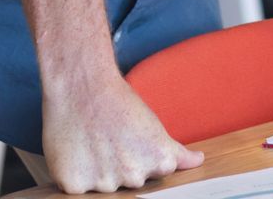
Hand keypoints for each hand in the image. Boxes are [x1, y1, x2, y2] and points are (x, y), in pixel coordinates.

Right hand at [41, 69, 203, 193]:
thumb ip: (176, 153)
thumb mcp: (155, 127)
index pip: (153, 174)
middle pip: (128, 181)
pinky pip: (78, 186)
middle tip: (111, 138)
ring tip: (94, 140)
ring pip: (103, 184)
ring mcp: (105, 182)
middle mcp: (135, 176)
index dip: (139, 155)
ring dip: (98, 169)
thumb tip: (197, 161)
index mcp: (159, 162)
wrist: (82, 86)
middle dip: (120, 163)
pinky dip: (76, 171)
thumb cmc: (119, 102)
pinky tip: (79, 148)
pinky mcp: (75, 184)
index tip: (130, 141)